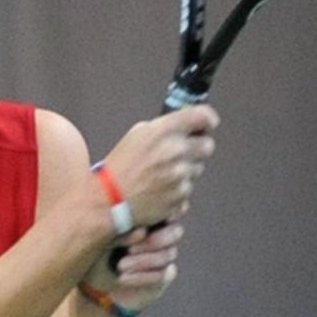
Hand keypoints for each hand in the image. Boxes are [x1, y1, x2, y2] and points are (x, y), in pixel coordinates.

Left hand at [83, 222, 183, 312]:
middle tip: (130, 249)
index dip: (162, 216)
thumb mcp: (104, 239)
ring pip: (168, 254)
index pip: (168, 211)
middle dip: (153, 241)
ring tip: (120, 266)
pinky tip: (122, 278)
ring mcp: (165, 254)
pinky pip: (163, 275)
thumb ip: (123, 231)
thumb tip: (142, 232)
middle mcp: (162, 233)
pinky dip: (142, 277)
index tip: (141, 225)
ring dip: (143, 261)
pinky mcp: (163, 276)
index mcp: (149, 217)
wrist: (95, 283)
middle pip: (175, 232)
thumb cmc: (96, 253)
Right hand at [102, 106, 218, 226]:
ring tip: (162, 175)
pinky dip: (177, 190)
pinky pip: (188, 189)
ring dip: (185, 170)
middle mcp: (175, 151)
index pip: (203, 117)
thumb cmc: (120, 167)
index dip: (207, 120)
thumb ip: (163, 129)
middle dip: (197, 148)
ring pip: (198, 169)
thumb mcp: (137, 135)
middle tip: (182, 153)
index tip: (207, 125)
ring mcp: (180, 175)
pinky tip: (159, 189)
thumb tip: (184, 128)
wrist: (109, 199)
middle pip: (207, 145)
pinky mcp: (180, 196)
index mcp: (164, 131)